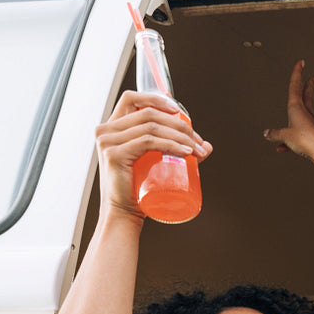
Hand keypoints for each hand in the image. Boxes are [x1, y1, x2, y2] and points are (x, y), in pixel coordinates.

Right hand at [94, 91, 210, 218]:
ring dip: (180, 135)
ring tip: (197, 150)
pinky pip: (148, 142)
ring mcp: (108, 142)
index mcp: (112, 128)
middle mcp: (106, 130)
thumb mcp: (157, 164)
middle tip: (198, 142)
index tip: (181, 113)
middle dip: (179, 124)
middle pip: (148, 113)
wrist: (124, 214)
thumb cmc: (140, 191)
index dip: (157, 99)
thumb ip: (179, 151)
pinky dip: (170, 144)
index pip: (132, 99)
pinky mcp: (114, 155)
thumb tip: (207, 147)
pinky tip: (185, 151)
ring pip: (151, 127)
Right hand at [263, 60, 313, 161]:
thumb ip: (275, 134)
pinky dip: (293, 138)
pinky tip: (286, 147)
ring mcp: (312, 123)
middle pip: (306, 95)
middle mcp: (306, 113)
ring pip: (304, 114)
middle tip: (312, 78)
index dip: (297, 73)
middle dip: (308, 85)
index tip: (301, 63)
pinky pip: (302, 133)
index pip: (295, 85)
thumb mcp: (285, 136)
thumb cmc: (307, 140)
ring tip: (292, 118)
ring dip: (300, 112)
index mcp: (297, 107)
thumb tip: (268, 133)